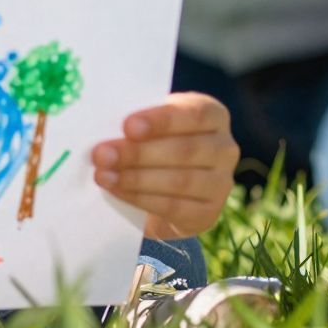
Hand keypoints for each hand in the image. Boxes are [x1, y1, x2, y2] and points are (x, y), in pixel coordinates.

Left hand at [91, 92, 238, 239]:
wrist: (165, 188)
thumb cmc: (154, 141)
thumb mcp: (152, 124)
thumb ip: (138, 122)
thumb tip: (105, 125)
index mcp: (213, 115)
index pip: (194, 114)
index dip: (161, 120)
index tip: (127, 126)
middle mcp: (225, 148)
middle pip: (185, 150)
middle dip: (138, 153)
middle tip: (102, 154)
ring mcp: (221, 183)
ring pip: (180, 181)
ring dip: (135, 179)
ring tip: (102, 175)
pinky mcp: (209, 213)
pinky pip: (174, 207)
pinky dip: (141, 199)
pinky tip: (116, 190)